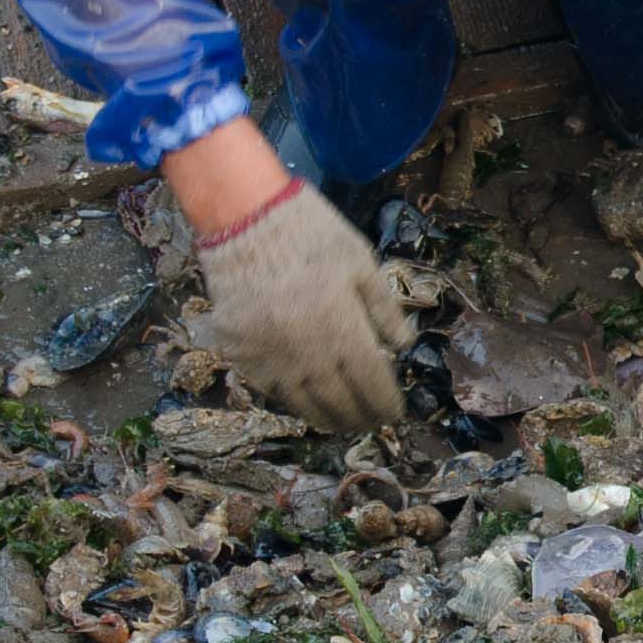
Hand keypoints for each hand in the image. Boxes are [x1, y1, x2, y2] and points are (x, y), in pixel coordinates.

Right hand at [192, 173, 413, 430]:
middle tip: (370, 423)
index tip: (394, 413)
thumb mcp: (361, 263)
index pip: (372, 384)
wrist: (244, 219)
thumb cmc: (311, 234)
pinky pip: (270, 390)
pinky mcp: (240, 355)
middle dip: (360, 418)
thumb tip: (403, 347)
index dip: (386, 404)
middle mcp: (306, 354)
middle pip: (340, 403)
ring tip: (342, 423)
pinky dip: (292, 400)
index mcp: (342, 331)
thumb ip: (384, 310)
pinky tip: (305, 400)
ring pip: (303, 405)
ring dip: (327, 419)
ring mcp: (269, 359)